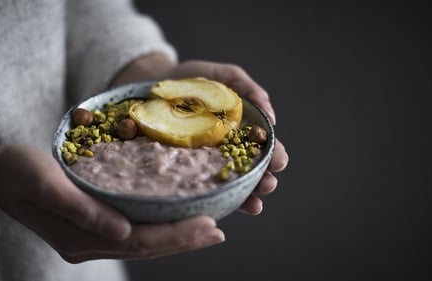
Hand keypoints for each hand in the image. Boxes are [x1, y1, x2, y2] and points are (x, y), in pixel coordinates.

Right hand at [0, 144, 224, 262]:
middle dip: (185, 239)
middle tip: (219, 230)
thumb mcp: (45, 183)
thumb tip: (121, 231)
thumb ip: (81, 209)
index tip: (208, 224)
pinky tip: (177, 220)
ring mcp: (92, 237)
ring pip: (144, 242)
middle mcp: (89, 243)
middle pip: (147, 247)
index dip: (176, 235)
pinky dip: (160, 228)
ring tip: (208, 229)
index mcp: (80, 237)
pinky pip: (134, 232)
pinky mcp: (93, 226)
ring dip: (177, 237)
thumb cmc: (18, 172)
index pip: (139, 241)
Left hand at [111, 54, 288, 214]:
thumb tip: (271, 115)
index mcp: (239, 130)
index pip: (262, 147)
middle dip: (262, 180)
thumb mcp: (225, 77)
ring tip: (254, 205)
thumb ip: (248, 89)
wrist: (151, 83)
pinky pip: (196, 185)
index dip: (274, 155)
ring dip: (245, 196)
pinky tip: (219, 205)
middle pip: (249, 169)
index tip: (279, 162)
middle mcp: (224, 150)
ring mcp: (203, 162)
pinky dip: (211, 198)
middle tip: (268, 185)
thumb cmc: (193, 79)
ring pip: (228, 183)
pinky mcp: (180, 168)